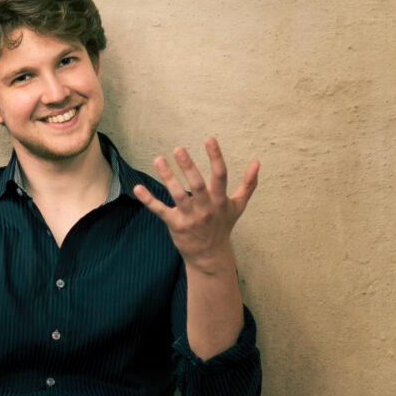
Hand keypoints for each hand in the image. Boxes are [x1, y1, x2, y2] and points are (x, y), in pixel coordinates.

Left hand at [134, 137, 258, 271]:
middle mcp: (206, 208)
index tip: (209, 139)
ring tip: (158, 159)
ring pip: (177, 195)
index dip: (215, 157)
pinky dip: (148, 200)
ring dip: (168, 177)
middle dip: (188, 166)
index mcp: (220, 200)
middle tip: (178, 148)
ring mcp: (190, 217)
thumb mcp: (238, 206)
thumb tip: (257, 162)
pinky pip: (160, 210)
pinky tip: (137, 187)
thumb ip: (248, 184)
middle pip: (197, 185)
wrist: (210, 255)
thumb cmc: (223, 226)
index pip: (220, 175)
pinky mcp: (175, 224)